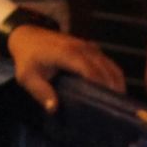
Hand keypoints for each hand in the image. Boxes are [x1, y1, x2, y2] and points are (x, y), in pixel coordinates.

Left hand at [6, 25, 125, 111]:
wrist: (27, 36)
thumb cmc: (27, 58)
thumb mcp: (27, 77)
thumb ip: (40, 92)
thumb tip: (53, 108)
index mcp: (66, 54)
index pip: (89, 70)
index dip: (100, 86)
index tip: (105, 103)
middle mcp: (81, 48)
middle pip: (105, 69)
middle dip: (113, 88)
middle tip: (116, 109)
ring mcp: (88, 46)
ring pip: (110, 65)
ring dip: (117, 83)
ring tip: (118, 102)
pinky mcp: (91, 48)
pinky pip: (108, 62)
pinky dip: (114, 76)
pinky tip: (115, 90)